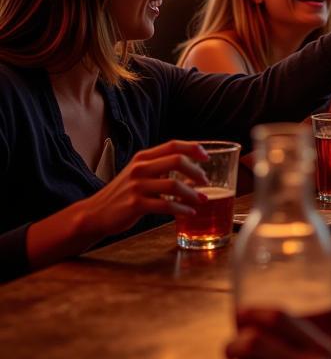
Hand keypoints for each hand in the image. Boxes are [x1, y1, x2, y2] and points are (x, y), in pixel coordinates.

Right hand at [81, 140, 209, 241]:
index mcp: (143, 157)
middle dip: (197, 171)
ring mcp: (137, 185)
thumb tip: (192, 172)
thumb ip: (161, 169)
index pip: (173, 145)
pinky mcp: (135, 204)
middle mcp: (140, 168)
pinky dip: (182, 209)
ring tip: (202, 199)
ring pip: (174, 184)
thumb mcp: (139, 174)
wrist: (95, 213)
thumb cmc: (123, 193)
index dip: (193, 148)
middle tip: (206, 182)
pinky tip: (189, 212)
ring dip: (192, 193)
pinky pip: (166, 205)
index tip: (207, 158)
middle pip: (177, 160)